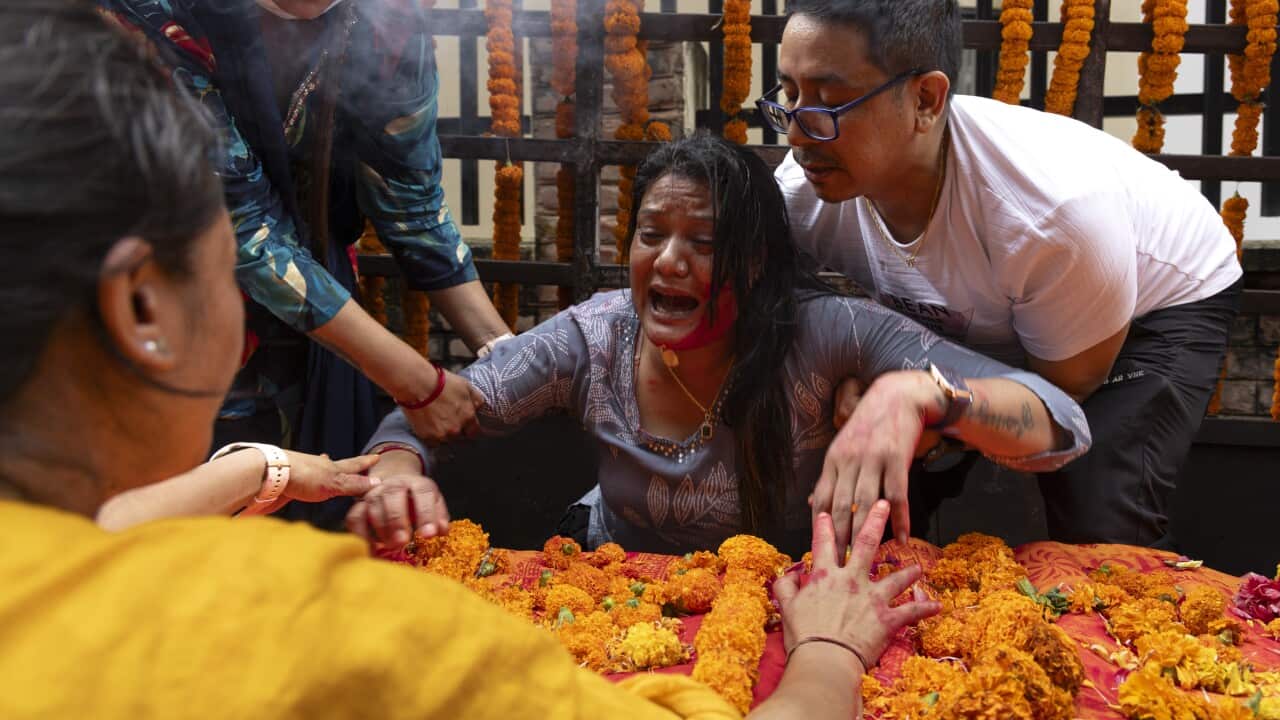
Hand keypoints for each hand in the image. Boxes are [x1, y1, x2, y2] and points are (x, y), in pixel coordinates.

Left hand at [279, 451, 380, 504]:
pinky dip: (309, 482)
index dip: (365, 463)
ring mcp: (303, 474)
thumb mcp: (334, 483)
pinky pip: (304, 483)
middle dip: (347, 466)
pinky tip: (305, 483)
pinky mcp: (289, 484)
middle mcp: (319, 468)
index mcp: (331, 467)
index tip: (376, 457)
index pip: (353, 465)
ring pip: (320, 472)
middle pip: (336, 466)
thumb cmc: (304, 477)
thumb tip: (378, 483)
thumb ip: (354, 485)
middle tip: (356, 461)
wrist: (270, 475)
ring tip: (329, 468)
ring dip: (327, 471)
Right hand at [345, 474, 450, 547]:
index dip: (427, 514)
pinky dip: (361, 534)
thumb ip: (439, 516)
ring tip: (391, 546)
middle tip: (403, 541)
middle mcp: (393, 485)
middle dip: (397, 519)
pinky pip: (354, 518)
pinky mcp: (359, 505)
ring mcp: (374, 494)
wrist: (395, 483)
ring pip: (373, 506)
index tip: (429, 534)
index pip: (423, 492)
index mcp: (416, 483)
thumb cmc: (417, 499)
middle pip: (393, 495)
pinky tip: (371, 550)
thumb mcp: (432, 503)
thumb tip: (441, 531)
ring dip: (382, 528)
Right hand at [403, 369, 484, 444]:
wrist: (418, 385)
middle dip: (456, 429)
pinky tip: (428, 423)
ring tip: (436, 419)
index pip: (475, 432)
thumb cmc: (440, 383)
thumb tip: (479, 406)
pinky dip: (431, 435)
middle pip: (460, 436)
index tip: (467, 426)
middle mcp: (456, 430)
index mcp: (468, 418)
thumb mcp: (466, 386)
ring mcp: (441, 435)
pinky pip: (432, 441)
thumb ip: (476, 400)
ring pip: (446, 439)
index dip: (471, 428)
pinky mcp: (426, 437)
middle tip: (448, 417)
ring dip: (444, 433)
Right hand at [773, 501, 940, 670]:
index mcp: (825, 576)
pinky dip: (925, 609)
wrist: (825, 659)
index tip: (825, 512)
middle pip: (866, 544)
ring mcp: (872, 598)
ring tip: (918, 567)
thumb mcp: (787, 608)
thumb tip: (788, 575)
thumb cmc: (804, 636)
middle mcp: (852, 580)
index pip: (823, 544)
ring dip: (908, 572)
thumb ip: (786, 587)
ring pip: (895, 578)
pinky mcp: (888, 619)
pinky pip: (911, 611)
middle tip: (882, 503)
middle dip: (874, 520)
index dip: (823, 526)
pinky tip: (937, 606)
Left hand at [813, 370, 944, 549]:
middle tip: (840, 564)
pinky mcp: (897, 458)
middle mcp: (849, 460)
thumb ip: (830, 477)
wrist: (898, 395)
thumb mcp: (842, 447)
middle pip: (841, 506)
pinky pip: (897, 495)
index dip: (819, 526)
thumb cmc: (869, 424)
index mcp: (833, 460)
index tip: (819, 549)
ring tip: (866, 557)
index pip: (820, 499)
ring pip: (866, 503)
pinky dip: (899, 519)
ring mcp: (873, 459)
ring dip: (866, 533)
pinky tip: (900, 538)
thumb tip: (810, 504)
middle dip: (840, 537)